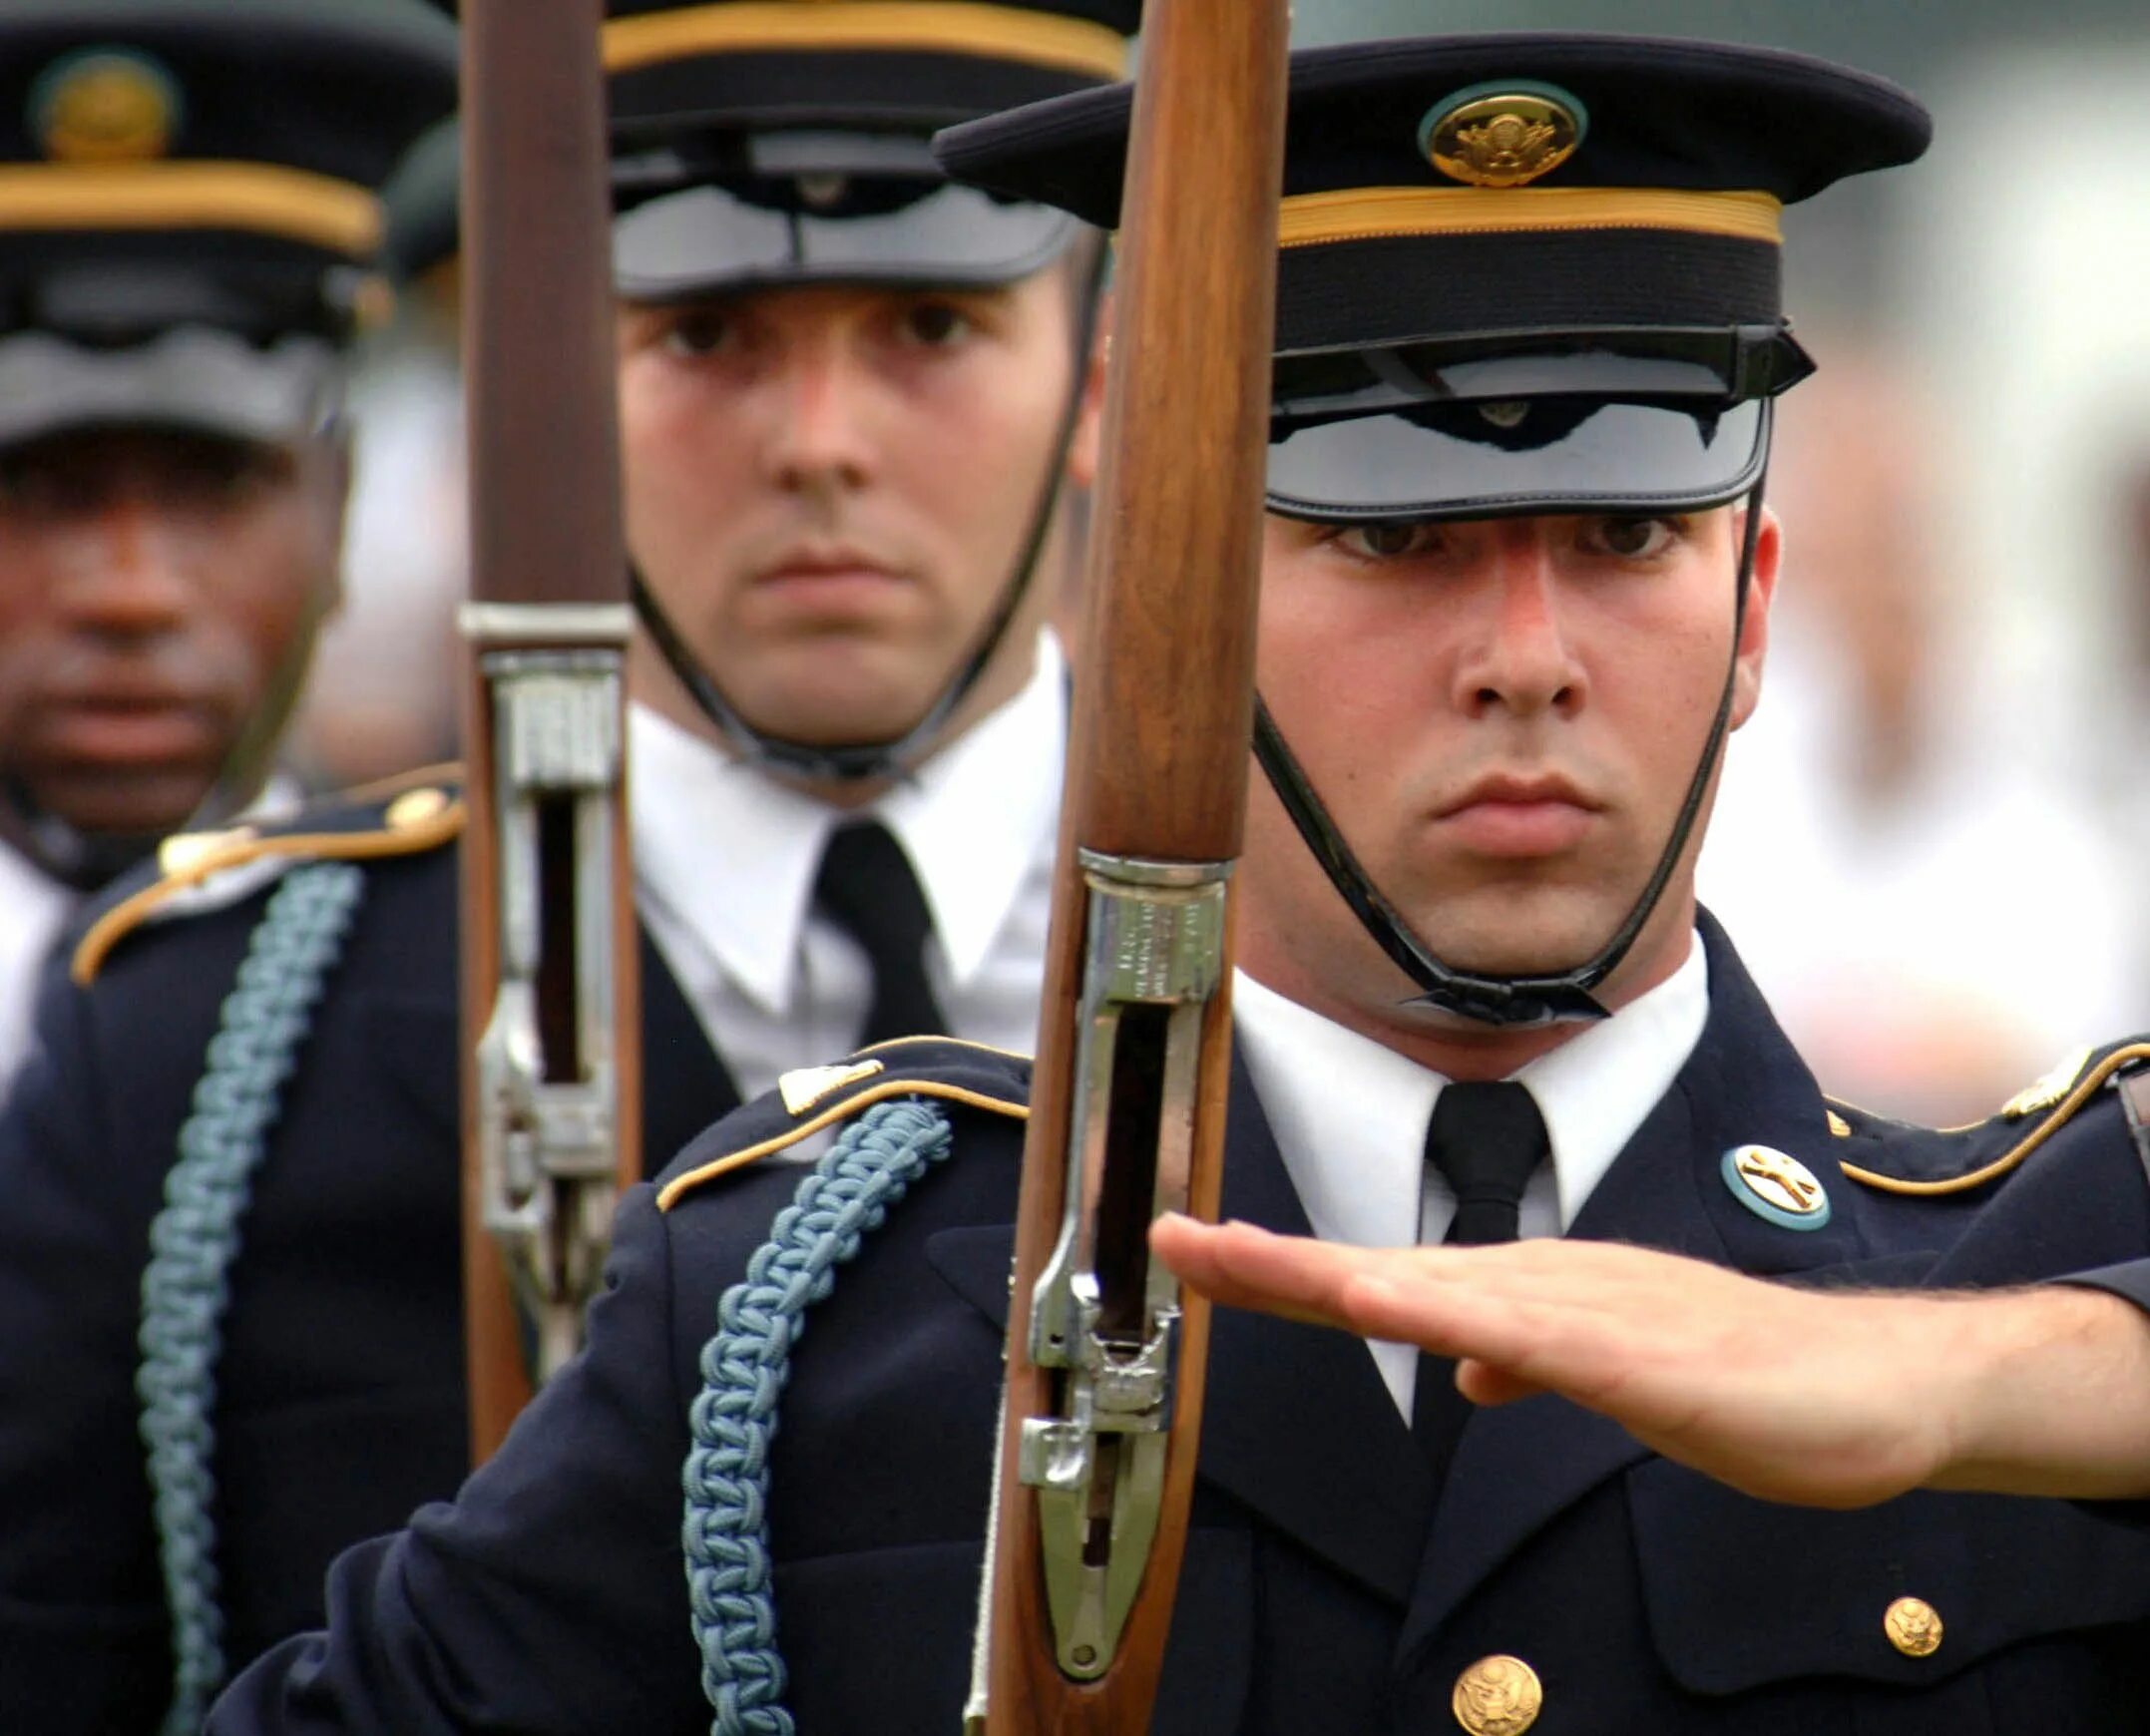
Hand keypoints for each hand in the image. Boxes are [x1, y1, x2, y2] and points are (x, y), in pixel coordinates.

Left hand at [1151, 1216, 2149, 1504]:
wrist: (1867, 1388)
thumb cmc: (1741, 1379)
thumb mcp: (1607, 1375)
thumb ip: (1529, 1364)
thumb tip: (1464, 1372)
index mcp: (1521, 1297)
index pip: (1376, 1283)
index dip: (1279, 1272)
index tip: (1194, 1257)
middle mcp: (1534, 1285)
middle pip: (1375, 1271)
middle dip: (1266, 1261)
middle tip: (1167, 1237)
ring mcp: (1582, 1311)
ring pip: (1432, 1288)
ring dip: (1330, 1274)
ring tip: (1239, 1259)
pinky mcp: (1635, 1355)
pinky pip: (1529, 1337)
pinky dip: (1453, 1321)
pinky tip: (1395, 1308)